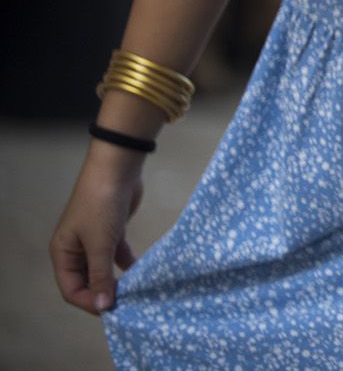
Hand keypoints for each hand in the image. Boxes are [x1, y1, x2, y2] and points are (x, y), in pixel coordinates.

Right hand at [50, 144, 145, 314]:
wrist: (116, 169)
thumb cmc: (101, 207)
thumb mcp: (100, 244)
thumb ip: (101, 276)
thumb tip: (104, 307)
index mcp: (62, 253)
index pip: (71, 289)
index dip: (89, 302)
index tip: (112, 311)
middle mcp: (75, 249)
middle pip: (86, 280)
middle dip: (104, 293)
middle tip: (127, 304)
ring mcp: (94, 240)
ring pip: (103, 268)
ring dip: (117, 280)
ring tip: (136, 293)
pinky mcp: (112, 231)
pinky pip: (116, 255)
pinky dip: (127, 264)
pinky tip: (142, 272)